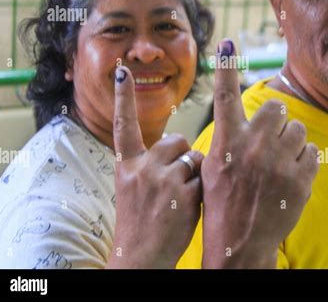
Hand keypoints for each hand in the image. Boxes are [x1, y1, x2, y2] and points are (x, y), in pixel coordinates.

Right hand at [106, 66, 202, 268]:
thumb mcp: (133, 189)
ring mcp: (163, 180)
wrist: (140, 257)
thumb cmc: (141, 222)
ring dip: (195, 172)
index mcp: (126, 166)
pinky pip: (205, 177)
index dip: (123, 97)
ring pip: (194, 157)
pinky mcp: (184, 193)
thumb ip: (151, 165)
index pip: (123, 125)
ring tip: (181, 197)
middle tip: (176, 179)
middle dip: (182, 154)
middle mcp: (142, 169)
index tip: (122, 70)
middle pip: (176, 139)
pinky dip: (202, 189)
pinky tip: (189, 207)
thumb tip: (179, 146)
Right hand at [201, 40, 319, 267]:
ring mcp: (279, 162)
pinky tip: (291, 176)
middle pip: (276, 107)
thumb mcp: (214, 167)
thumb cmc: (222, 202)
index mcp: (226, 141)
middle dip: (276, 119)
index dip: (224, 67)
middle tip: (269, 139)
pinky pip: (312, 151)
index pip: (224, 96)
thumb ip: (229, 138)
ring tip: (279, 162)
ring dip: (291, 141)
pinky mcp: (301, 178)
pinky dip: (304, 160)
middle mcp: (253, 146)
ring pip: (298, 128)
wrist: (241, 242)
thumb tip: (245, 118)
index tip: (226, 44)